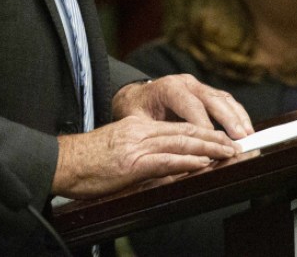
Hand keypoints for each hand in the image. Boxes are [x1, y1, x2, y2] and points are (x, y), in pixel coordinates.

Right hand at [51, 116, 239, 198]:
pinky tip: (201, 163)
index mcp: (136, 127)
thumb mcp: (118, 152)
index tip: (221, 139)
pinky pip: (165, 160)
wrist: (61, 163)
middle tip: (235, 145)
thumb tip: (171, 169)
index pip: (177, 127)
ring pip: (180, 142)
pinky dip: (186, 161)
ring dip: (208, 148)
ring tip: (228, 153)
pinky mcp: (131, 163)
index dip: (203, 132)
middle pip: (184, 131)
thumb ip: (144, 156)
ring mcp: (136, 146)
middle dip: (213, 138)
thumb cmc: (85, 162)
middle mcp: (139, 132)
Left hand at [112, 74, 253, 139]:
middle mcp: (186, 83)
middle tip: (241, 139)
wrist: (137, 98)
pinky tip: (246, 130)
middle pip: (212, 99)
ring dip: (238, 117)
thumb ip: (154, 135)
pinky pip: (227, 101)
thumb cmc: (136, 112)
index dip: (203, 124)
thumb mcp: (136, 123)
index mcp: (167, 88)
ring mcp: (198, 86)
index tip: (213, 143)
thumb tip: (169, 154)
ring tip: (248, 137)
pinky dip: (238, 115)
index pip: (190, 105)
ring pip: (223, 98)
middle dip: (228, 119)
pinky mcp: (207, 93)